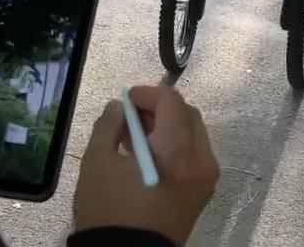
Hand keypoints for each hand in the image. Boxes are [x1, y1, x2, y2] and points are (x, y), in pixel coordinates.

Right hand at [72, 86, 218, 245]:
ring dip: (166, 126)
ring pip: (192, 134)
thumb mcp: (97, 162)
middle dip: (158, 108)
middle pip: (186, 114)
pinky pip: (193, 155)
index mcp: (177, 149)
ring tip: (134, 135)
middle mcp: (200, 160)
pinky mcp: (202, 192)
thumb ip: (107, 126)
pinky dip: (174, 145)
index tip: (125, 99)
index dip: (147, 93)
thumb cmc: (110, 210)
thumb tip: (118, 108)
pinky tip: (147, 154)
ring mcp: (205, 178)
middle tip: (130, 115)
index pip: (171, 101)